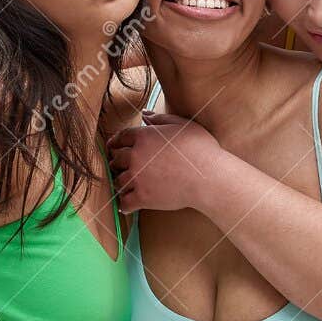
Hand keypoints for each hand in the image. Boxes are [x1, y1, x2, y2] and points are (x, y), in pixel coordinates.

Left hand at [107, 112, 221, 212]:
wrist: (208, 177)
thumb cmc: (200, 149)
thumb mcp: (182, 125)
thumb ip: (160, 119)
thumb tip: (144, 114)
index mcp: (144, 137)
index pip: (121, 137)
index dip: (116, 142)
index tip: (113, 146)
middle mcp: (135, 157)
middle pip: (116, 159)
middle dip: (116, 162)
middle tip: (117, 166)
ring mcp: (138, 178)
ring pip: (118, 181)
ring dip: (120, 182)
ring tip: (124, 184)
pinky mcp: (143, 198)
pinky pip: (125, 203)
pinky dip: (124, 205)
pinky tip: (126, 206)